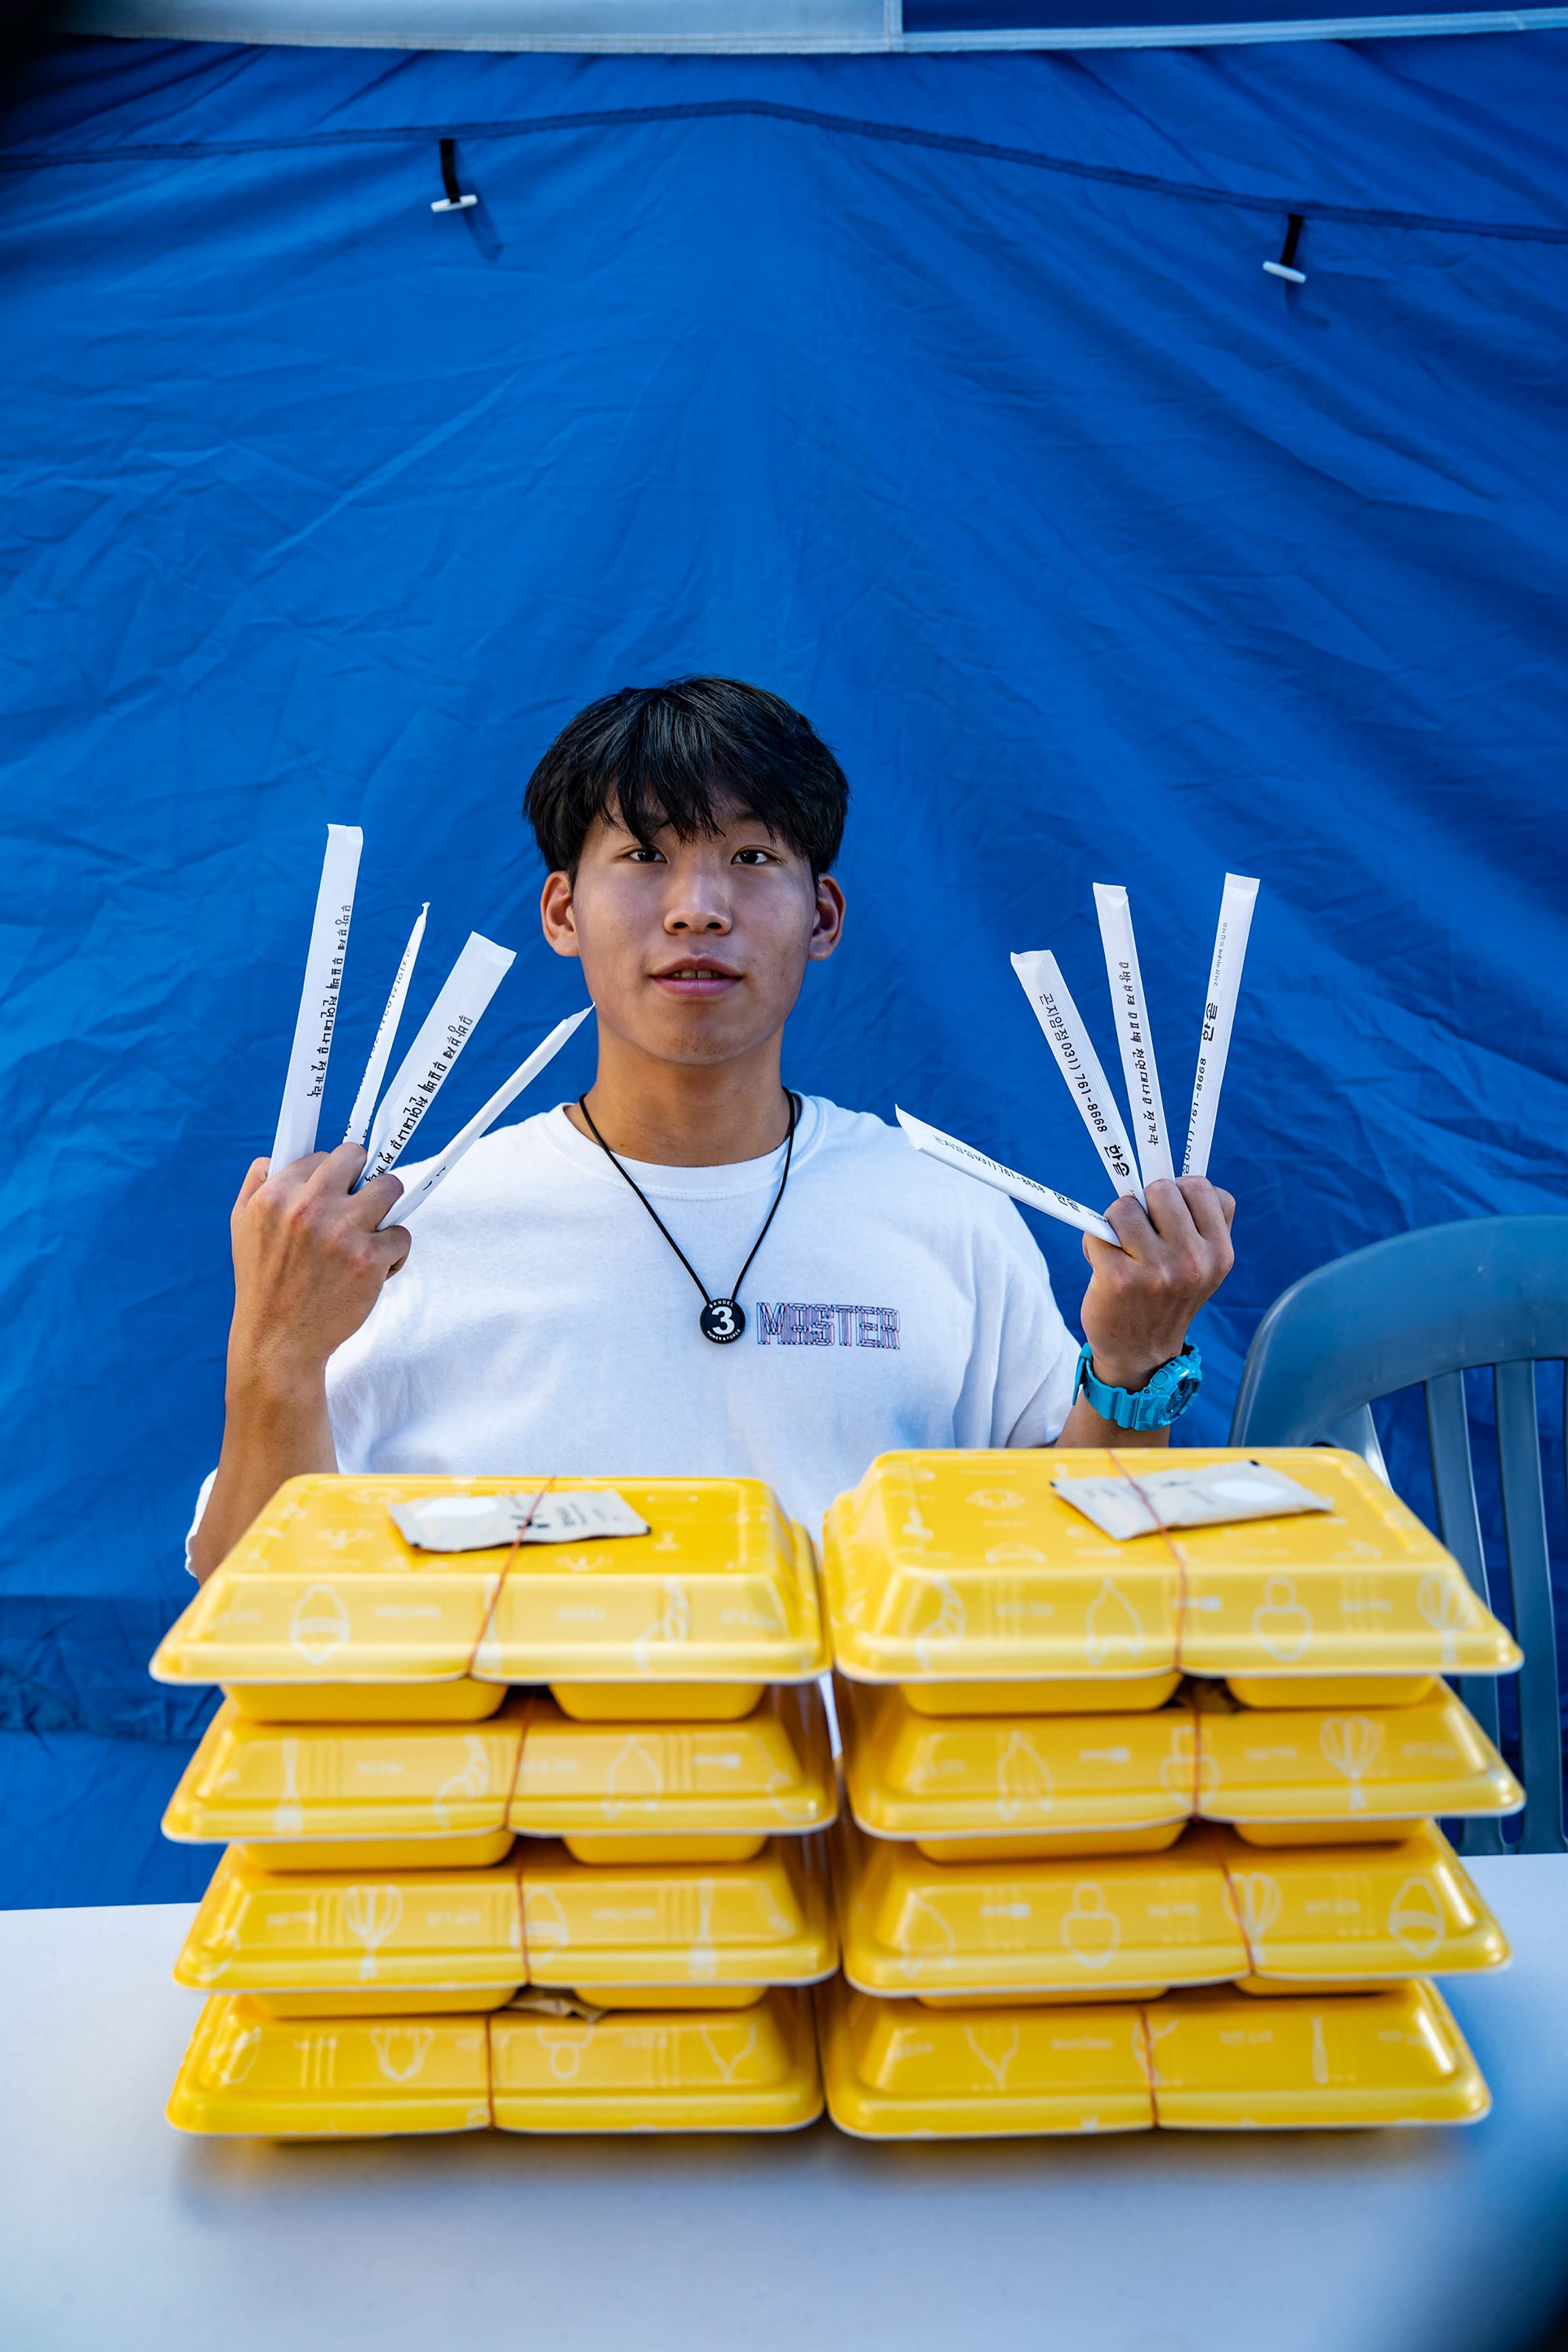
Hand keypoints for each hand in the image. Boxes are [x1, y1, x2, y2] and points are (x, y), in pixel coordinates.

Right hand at [227, 1143, 409, 1402]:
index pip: (321, 1155)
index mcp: (275, 1196)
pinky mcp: (368, 1260)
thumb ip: (256, 1185)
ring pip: (390, 1188)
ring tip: (370, 1232)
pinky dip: (393, 1252)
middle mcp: (308, 1208)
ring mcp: (341, 1232)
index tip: (338, 1187)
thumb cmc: (262, 1283)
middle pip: (357, 1157)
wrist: (277, 1342)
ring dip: (386, 1209)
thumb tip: (274, 1156)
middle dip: (363, 1177)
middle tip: (361, 1200)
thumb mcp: (241, 1227)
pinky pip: (402, 1234)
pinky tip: (374, 1268)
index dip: (332, 1173)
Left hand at [1079, 1176, 1234, 1392]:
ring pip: (1126, 1205)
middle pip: (1162, 1187)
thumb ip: (1199, 1220)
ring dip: (1115, 1221)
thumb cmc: (1166, 1296)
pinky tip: (1103, 1265)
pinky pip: (1098, 1231)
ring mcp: (1157, 1271)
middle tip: (1141, 1232)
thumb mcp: (1201, 1264)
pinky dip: (1094, 1242)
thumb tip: (1173, 1170)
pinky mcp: (1120, 1279)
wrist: (1142, 1355)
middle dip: (1145, 1201)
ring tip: (1121, 1248)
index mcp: (1219, 1253)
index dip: (1178, 1191)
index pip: (1201, 1187)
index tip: (1166, 1211)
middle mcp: (1193, 1261)